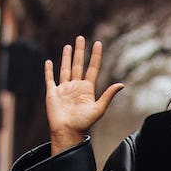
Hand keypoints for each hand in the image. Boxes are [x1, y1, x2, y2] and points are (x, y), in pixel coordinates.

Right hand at [45, 36, 123, 154]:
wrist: (67, 132)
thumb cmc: (83, 123)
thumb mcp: (99, 109)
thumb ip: (108, 96)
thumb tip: (121, 85)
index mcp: (87, 89)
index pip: (92, 68)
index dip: (95, 56)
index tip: (97, 43)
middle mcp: (75, 87)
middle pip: (78, 65)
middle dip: (80, 51)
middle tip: (80, 37)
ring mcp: (64, 89)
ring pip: (65, 69)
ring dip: (66, 57)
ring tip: (69, 46)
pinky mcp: (52, 93)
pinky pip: (50, 79)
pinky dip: (48, 70)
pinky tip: (49, 62)